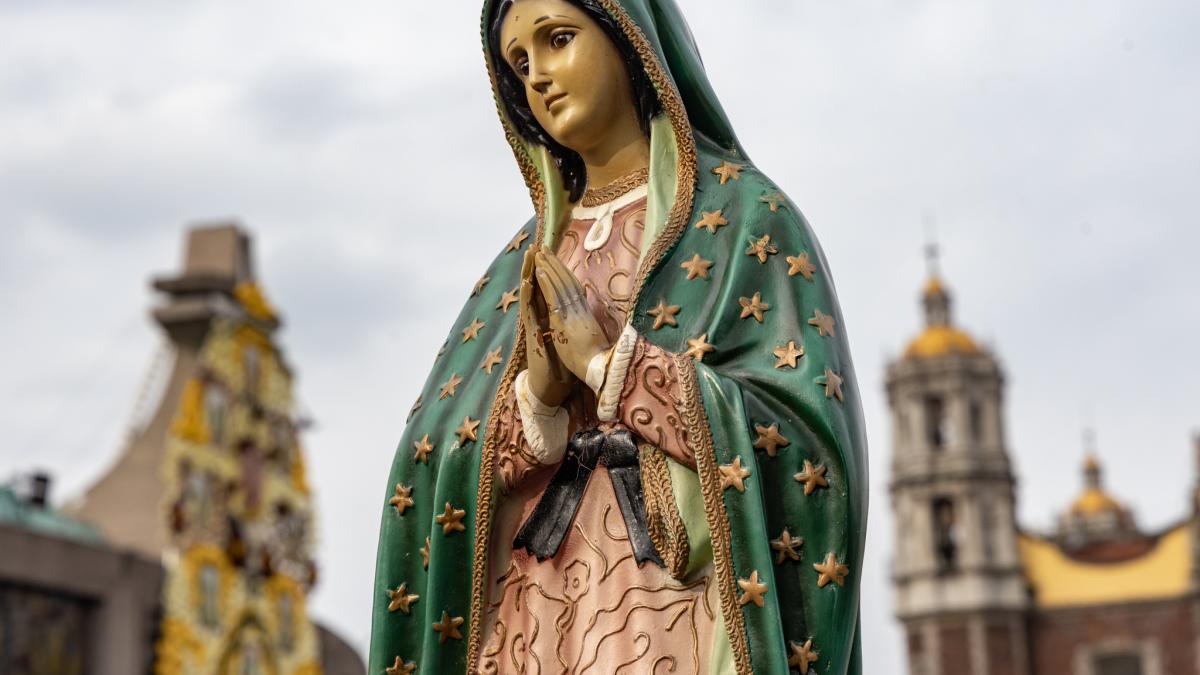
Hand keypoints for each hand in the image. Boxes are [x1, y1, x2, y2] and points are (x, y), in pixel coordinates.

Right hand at [520, 247, 573, 405]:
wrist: (551, 384)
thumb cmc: (562, 363)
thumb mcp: (571, 338)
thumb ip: (572, 323)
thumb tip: (581, 311)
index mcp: (550, 317)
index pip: (548, 289)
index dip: (548, 272)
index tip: (549, 254)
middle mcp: (540, 318)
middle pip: (537, 287)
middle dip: (536, 267)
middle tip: (534, 247)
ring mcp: (534, 326)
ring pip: (530, 296)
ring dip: (528, 275)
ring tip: (528, 257)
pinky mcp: (532, 335)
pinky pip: (529, 312)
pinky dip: (528, 296)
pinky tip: (526, 282)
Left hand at [533, 249, 609, 381]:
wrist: (598, 371)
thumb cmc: (595, 361)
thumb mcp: (590, 339)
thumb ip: (587, 328)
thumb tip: (588, 323)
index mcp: (585, 314)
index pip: (573, 289)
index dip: (565, 274)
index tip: (557, 262)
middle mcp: (579, 309)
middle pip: (566, 281)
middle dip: (555, 264)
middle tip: (544, 248)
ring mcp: (572, 313)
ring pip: (559, 284)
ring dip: (548, 267)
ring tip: (538, 253)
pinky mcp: (563, 320)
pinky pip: (553, 297)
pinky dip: (546, 282)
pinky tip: (538, 271)